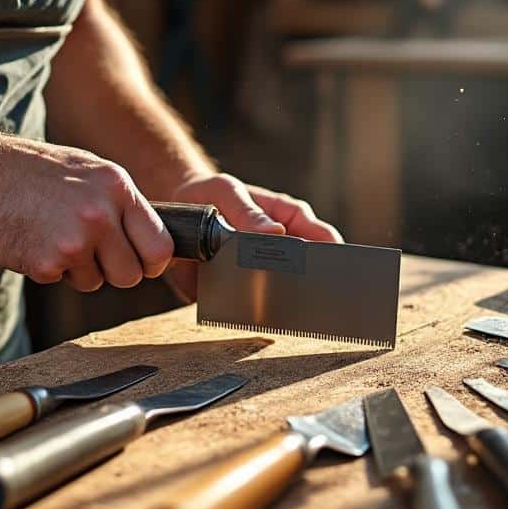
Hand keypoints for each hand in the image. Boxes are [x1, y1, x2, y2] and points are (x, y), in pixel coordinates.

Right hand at [0, 137, 173, 291]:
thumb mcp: (90, 172)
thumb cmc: (35, 171)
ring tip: (54, 236)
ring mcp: (74, 239)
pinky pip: (61, 280)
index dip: (152, 262)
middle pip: (132, 275)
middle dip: (114, 272)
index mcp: (118, 188)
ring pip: (97, 282)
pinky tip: (34, 240)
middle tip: (90, 254)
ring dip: (79, 270)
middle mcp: (101, 214)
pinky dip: (48, 269)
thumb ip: (121, 203)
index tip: (140, 262)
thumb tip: (150, 238)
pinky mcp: (46, 262)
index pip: (160, 246)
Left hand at [163, 174, 341, 301]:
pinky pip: (252, 308)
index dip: (331, 258)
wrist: (177, 212)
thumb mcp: (226, 192)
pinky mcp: (240, 291)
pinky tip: (245, 316)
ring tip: (272, 308)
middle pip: (309, 272)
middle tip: (300, 296)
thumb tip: (275, 231)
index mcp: (291, 219)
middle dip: (308, 286)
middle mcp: (284, 247)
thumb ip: (247, 212)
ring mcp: (264, 270)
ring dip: (279, 303)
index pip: (324, 240)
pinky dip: (250, 313)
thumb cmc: (209, 194)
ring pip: (285, 294)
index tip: (328, 274)